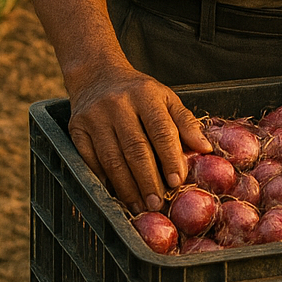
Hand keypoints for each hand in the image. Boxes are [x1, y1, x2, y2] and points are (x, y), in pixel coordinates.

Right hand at [66, 62, 210, 214]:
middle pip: (136, 148)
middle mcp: (119, 105)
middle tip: (158, 202)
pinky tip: (115, 194)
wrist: (98, 76)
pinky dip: (104, 180)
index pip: (161, 130)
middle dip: (148, 179)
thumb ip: (185, 122)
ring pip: (112, 159)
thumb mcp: (166, 98)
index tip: (177, 181)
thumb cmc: (139, 92)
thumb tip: (205, 148)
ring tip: (139, 205)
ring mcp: (95, 118)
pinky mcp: (76, 130)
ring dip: (126, 187)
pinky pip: (90, 161)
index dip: (170, 157)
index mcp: (146, 94)